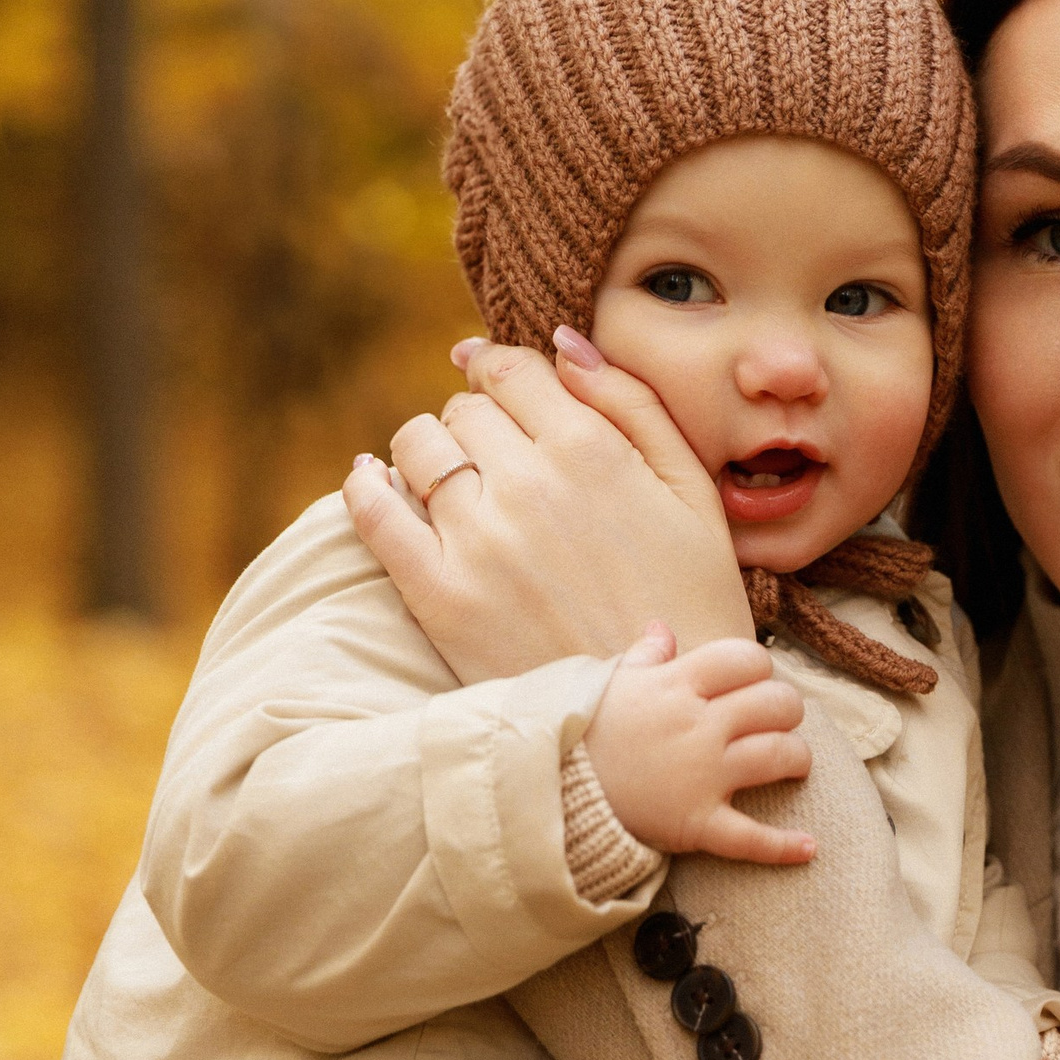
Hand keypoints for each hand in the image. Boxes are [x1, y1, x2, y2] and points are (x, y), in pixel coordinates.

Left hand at [345, 335, 750, 685]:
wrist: (660, 717)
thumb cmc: (690, 602)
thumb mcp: (692, 494)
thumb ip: (632, 404)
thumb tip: (561, 341)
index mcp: (591, 450)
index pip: (511, 369)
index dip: (500, 371)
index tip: (497, 386)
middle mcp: (528, 485)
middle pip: (464, 408)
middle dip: (476, 422)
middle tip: (496, 459)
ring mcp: (477, 541)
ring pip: (417, 446)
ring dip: (429, 450)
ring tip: (451, 480)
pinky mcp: (439, 595)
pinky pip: (374, 512)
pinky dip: (367, 486)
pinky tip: (375, 482)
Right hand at [587, 626, 816, 866]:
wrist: (551, 790)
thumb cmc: (586, 734)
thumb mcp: (613, 684)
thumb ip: (646, 657)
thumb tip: (664, 629)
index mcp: (677, 685)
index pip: (746, 659)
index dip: (759, 668)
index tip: (752, 683)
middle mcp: (697, 726)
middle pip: (776, 703)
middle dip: (787, 709)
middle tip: (776, 721)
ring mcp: (701, 776)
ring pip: (779, 756)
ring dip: (797, 757)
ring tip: (791, 763)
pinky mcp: (698, 823)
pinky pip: (751, 838)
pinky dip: (784, 846)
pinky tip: (809, 847)